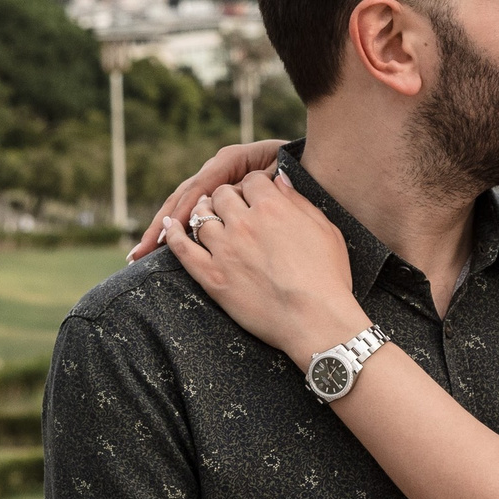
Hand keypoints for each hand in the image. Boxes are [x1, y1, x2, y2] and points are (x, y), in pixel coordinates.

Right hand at [129, 139, 289, 261]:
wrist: (303, 162)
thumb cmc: (296, 166)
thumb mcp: (281, 169)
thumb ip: (258, 181)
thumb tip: (238, 193)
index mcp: (230, 160)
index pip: (200, 188)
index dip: (184, 210)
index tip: (171, 232)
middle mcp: (215, 169)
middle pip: (182, 198)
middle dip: (160, 225)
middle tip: (140, 253)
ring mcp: (212, 182)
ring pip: (181, 206)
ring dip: (160, 230)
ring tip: (139, 253)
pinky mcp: (214, 195)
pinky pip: (191, 212)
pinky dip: (176, 230)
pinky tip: (160, 248)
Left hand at [164, 171, 365, 357]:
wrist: (315, 319)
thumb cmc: (329, 277)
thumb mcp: (325, 229)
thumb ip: (298, 200)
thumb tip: (279, 179)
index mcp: (273, 206)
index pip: (253, 180)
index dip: (254, 185)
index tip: (256, 194)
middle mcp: (244, 222)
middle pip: (223, 194)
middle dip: (228, 195)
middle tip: (231, 205)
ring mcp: (225, 249)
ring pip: (201, 217)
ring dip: (203, 211)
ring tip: (205, 213)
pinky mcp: (212, 276)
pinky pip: (183, 249)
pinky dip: (174, 234)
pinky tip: (170, 227)